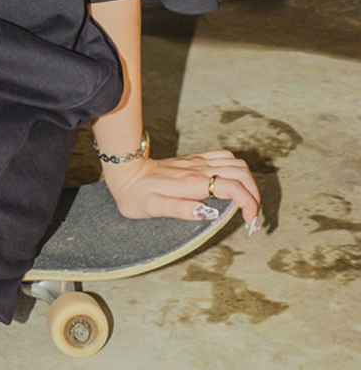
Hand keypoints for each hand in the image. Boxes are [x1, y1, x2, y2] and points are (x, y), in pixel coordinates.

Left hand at [101, 150, 261, 227]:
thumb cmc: (136, 195)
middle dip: (255, 195)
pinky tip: (234, 186)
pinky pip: (224, 158)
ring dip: (249, 183)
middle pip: (241, 173)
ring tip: (247, 204)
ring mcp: (197, 161)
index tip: (250, 222)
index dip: (249, 204)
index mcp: (191, 182)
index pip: (232, 187)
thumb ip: (179, 210)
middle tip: (252, 217)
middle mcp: (198, 168)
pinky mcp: (195, 159)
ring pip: (236, 163)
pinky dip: (238, 171)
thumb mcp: (152, 208)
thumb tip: (207, 213)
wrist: (124, 172)